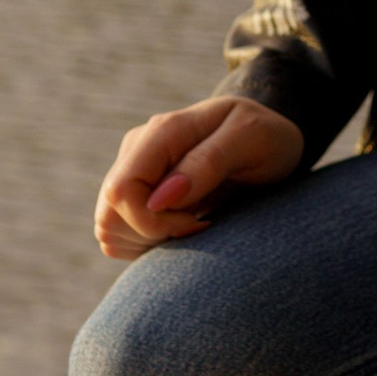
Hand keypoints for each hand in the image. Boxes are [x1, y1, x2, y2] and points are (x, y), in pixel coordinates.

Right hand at [95, 96, 303, 255]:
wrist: (268, 139)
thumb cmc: (266, 137)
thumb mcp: (251, 139)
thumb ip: (207, 162)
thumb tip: (160, 198)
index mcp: (162, 132)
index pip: (121, 191)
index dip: (153, 221)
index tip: (198, 221)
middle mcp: (138, 150)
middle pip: (109, 215)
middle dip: (152, 235)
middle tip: (198, 223)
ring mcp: (133, 172)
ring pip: (108, 228)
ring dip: (149, 241)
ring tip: (192, 224)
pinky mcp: (135, 194)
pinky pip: (119, 235)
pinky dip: (147, 243)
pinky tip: (181, 227)